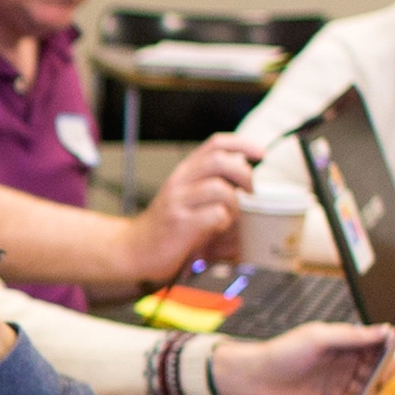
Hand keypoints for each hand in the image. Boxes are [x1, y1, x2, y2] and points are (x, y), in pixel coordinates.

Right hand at [127, 134, 259, 279]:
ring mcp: (179, 202)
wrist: (134, 250)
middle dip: (244, 175)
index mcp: (185, 172)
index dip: (243, 144)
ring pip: (220, 189)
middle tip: (250, 193)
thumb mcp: (188, 198)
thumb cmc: (166, 226)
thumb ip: (212, 182)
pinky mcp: (180, 224)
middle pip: (219, 160)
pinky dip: (224, 223)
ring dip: (235, 204)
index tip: (261, 154)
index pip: (215, 144)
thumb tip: (243, 168)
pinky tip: (217, 230)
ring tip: (231, 218)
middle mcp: (180, 182)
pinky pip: (215, 215)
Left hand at [211, 323, 394, 394]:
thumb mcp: (318, 338)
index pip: (376, 345)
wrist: (256, 378)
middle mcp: (345, 361)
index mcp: (345, 341)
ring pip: (367, 390)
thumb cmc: (283, 351)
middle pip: (376, 370)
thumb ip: (352, 337)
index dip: (387, 353)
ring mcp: (340, 381)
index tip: (391, 361)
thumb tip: (385, 331)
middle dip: (379, 377)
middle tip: (374, 384)